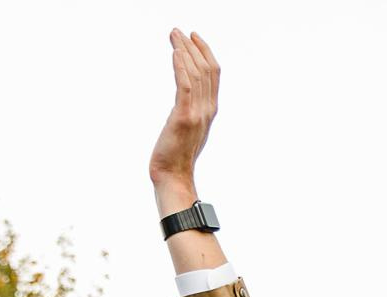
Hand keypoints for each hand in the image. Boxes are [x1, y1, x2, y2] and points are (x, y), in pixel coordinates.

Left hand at [150, 29, 218, 200]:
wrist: (173, 176)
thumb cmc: (176, 156)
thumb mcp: (188, 128)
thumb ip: (190, 110)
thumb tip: (185, 96)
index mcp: (210, 110)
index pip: (213, 74)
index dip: (205, 52)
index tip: (192, 37)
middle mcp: (208, 109)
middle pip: (206, 69)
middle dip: (193, 46)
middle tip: (178, 31)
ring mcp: (197, 113)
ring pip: (196, 73)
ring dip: (184, 51)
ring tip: (173, 36)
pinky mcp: (184, 117)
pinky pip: (185, 85)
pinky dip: (181, 67)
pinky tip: (175, 53)